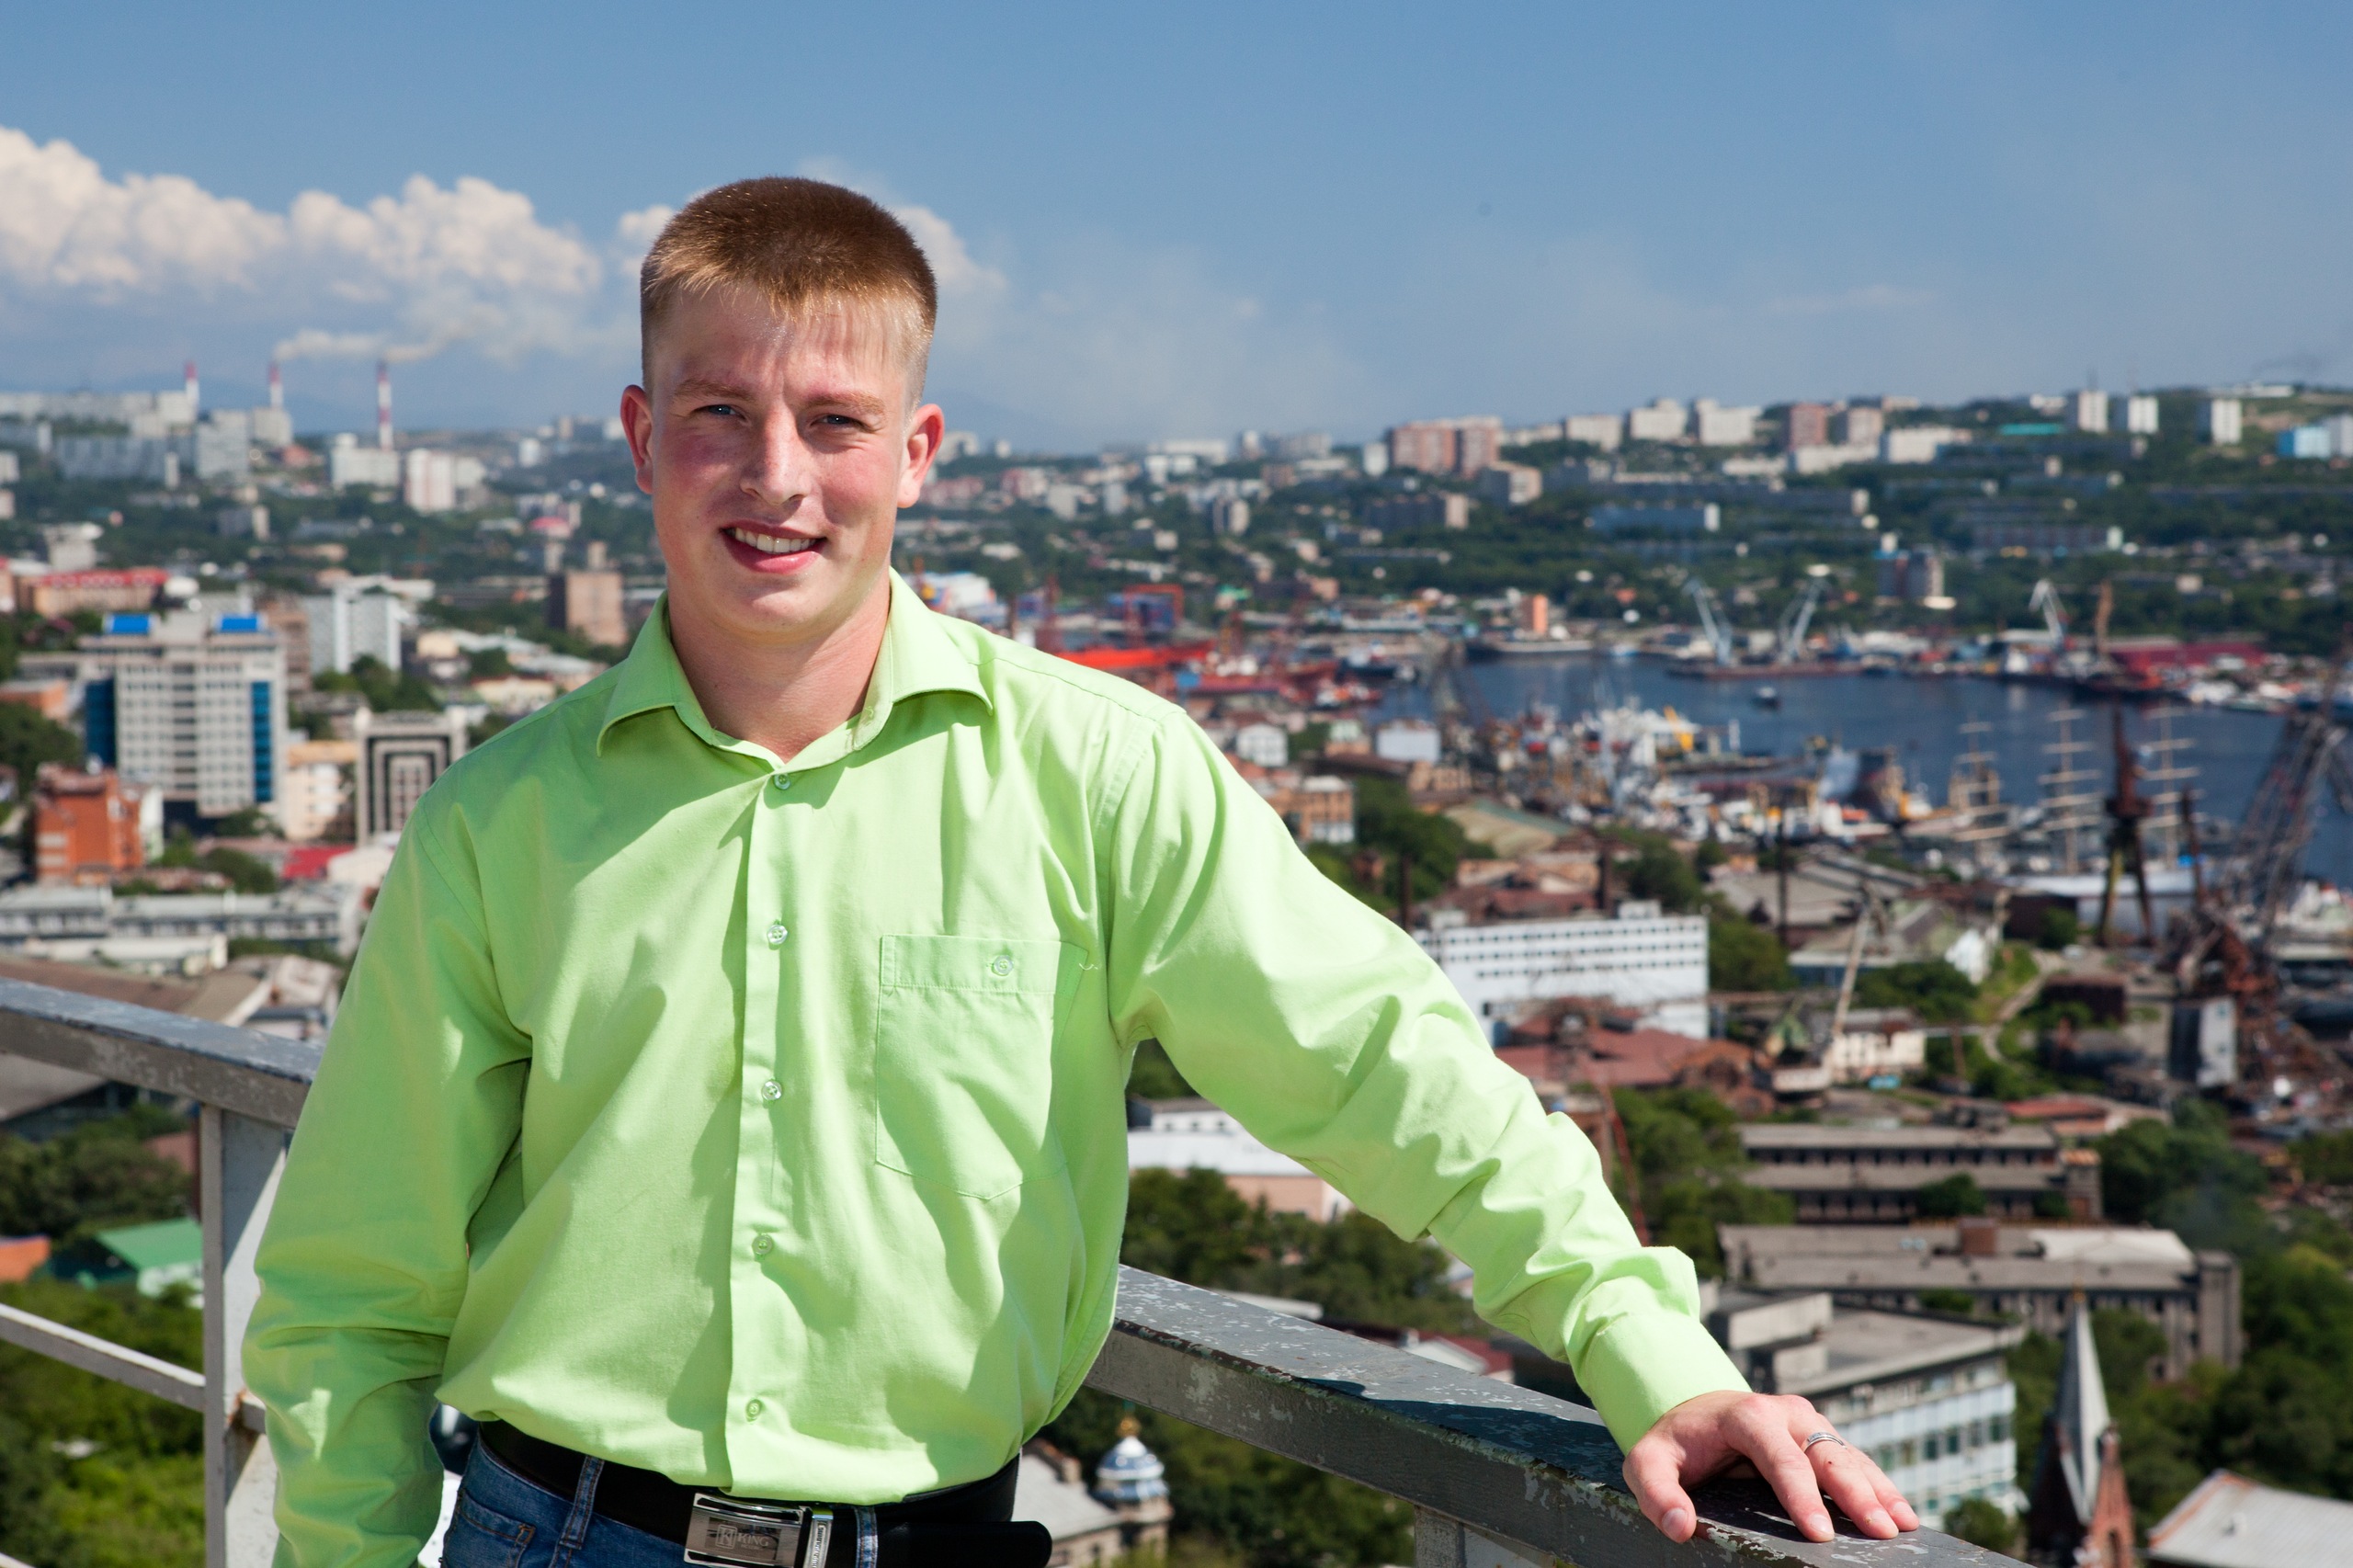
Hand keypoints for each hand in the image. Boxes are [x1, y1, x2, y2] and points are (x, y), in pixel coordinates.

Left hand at [1622, 1390, 1920, 1543]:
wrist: (1692, 1410)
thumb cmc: (1673, 1442)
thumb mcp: (1648, 1462)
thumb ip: (1657, 1493)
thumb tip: (1679, 1527)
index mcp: (1747, 1416)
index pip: (1780, 1459)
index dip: (1801, 1496)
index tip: (1820, 1533)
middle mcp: (1785, 1413)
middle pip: (1826, 1455)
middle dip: (1856, 1494)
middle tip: (1881, 1532)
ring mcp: (1808, 1422)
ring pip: (1849, 1456)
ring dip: (1878, 1491)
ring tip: (1903, 1526)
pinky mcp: (1820, 1436)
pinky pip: (1854, 1461)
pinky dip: (1880, 1486)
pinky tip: (1902, 1514)